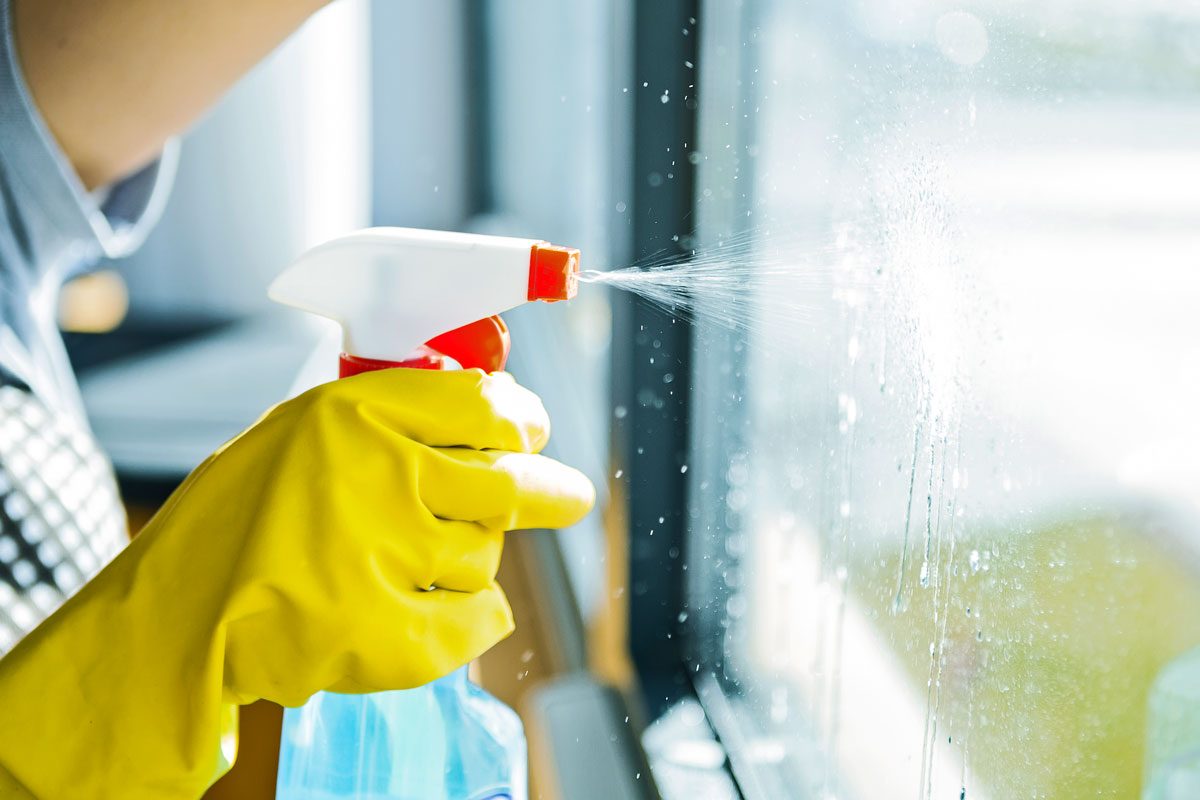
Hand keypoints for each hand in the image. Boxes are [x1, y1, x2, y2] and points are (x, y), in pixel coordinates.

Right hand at [0, 368, 593, 798]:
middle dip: (553, 490)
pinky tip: (453, 612)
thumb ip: (388, 417)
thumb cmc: (239, 518)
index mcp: (359, 413)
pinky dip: (478, 617)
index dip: (523, 419)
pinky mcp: (390, 629)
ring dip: (475, 555)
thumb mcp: (303, 432)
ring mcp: (389, 554)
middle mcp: (384, 474)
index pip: (484, 404)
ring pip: (484, 551)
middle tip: (570, 495)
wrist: (177, 616)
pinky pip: (479, 618)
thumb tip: (491, 407)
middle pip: (509, 481)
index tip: (532, 430)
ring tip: (425, 560)